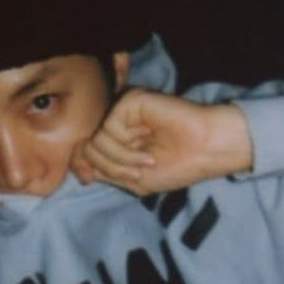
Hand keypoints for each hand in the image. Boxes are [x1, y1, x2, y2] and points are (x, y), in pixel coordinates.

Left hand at [70, 89, 253, 195]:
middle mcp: (117, 125)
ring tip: (147, 162)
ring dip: (120, 161)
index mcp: (118, 141)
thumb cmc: (177, 167)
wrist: (204, 151)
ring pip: (95, 142)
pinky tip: (147, 153)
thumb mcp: (134, 180)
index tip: (94, 180)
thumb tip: (79, 171)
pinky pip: (107, 130)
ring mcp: (122, 113)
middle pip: (88, 150)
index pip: (86, 153)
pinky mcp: (129, 102)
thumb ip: (106, 173)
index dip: (85, 168)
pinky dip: (124, 150)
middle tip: (137, 174)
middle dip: (110, 169)